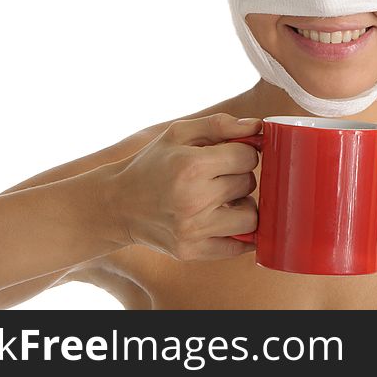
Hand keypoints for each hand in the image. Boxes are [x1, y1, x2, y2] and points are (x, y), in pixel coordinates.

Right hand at [106, 112, 260, 260]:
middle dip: (239, 176)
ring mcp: (193, 230)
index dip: (243, 151)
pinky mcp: (191, 251)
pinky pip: (238, 247)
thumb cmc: (152, 164)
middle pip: (248, 184)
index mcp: (191, 166)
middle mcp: (193, 200)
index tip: (229, 154)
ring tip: (224, 199)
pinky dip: (240, 234)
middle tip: (220, 176)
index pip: (247, 157)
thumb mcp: (179, 134)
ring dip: (244, 206)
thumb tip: (258, 127)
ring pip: (251, 218)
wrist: (118, 204)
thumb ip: (220, 125)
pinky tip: (226, 219)